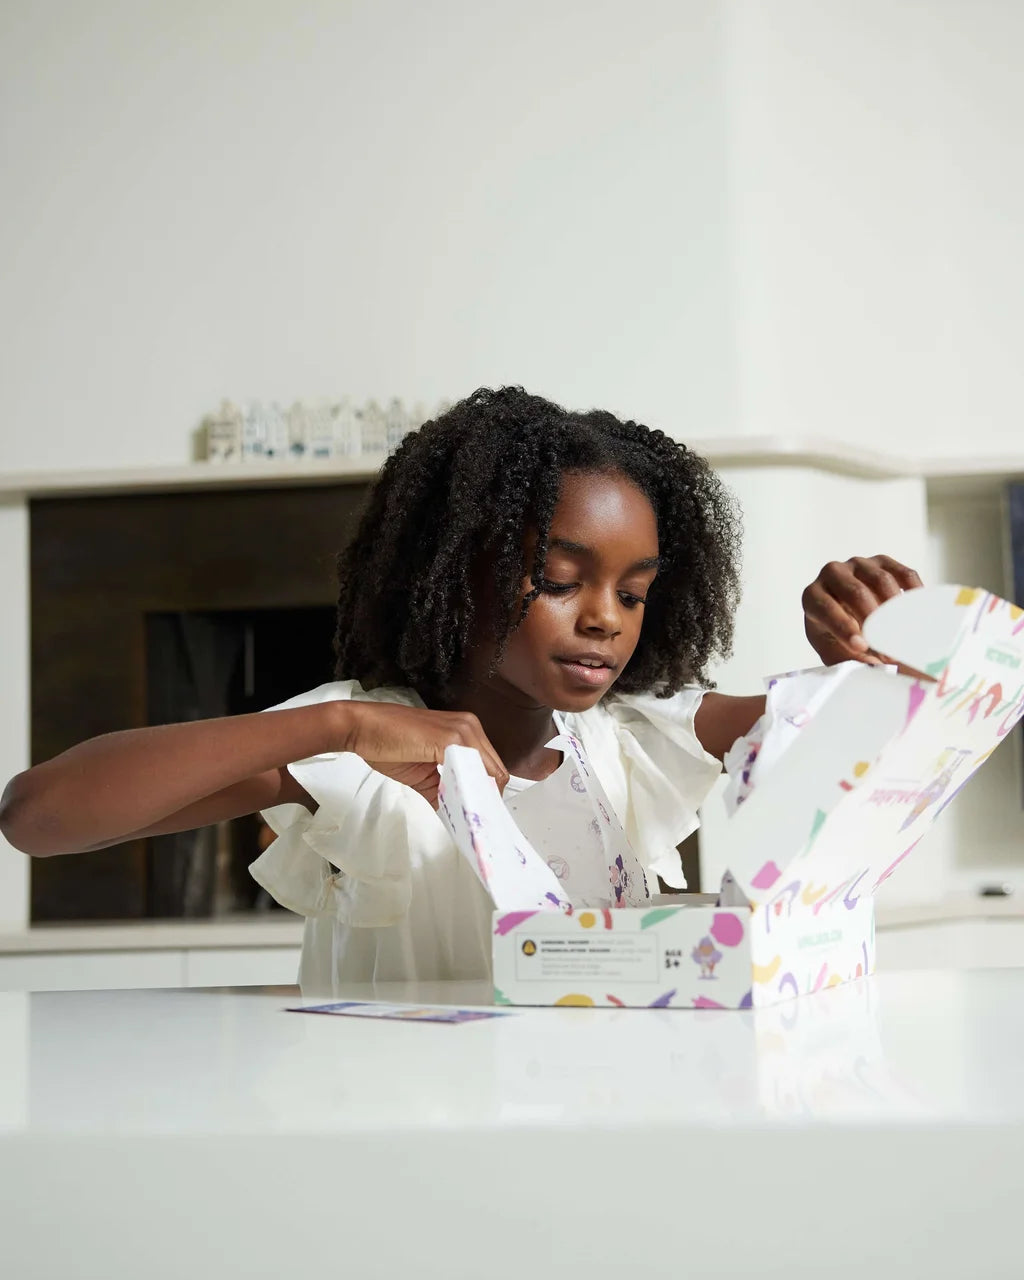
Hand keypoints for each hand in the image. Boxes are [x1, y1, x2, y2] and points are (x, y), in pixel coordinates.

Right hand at [337, 702, 508, 806]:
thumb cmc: (387, 743)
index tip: (479, 813)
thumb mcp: (423, 772)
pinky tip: (460, 807)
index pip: (491, 766)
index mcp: (465, 731)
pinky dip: (468, 792)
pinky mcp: (449, 739)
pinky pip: (471, 770)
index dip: (486, 792)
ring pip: (489, 772)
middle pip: (496, 771)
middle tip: (475, 822)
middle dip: (486, 799)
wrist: (362, 727)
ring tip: (468, 818)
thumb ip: (443, 790)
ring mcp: (462, 731)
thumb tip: (456, 813)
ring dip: (479, 797)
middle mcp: (469, 727)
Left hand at [802, 555, 922, 666]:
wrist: (847, 614)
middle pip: (856, 592)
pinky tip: (920, 612)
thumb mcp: (834, 651)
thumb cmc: (836, 635)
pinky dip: (914, 593)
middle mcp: (832, 573)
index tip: (863, 647)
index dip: (844, 628)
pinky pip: (903, 573)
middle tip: (891, 647)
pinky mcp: (882, 561)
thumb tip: (873, 665)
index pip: (825, 608)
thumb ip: (848, 660)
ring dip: (897, 610)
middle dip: (876, 622)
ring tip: (907, 635)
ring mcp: (858, 564)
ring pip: (881, 580)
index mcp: (812, 596)